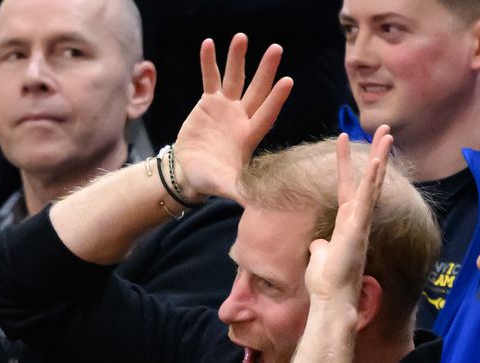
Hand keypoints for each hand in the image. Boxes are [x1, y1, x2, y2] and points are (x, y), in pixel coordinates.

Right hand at [172, 34, 292, 202]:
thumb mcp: (227, 186)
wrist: (190, 172)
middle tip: (277, 49)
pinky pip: (210, 79)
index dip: (275, 99)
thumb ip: (242, 192)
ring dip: (238, 59)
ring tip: (242, 37)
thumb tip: (260, 209)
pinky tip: (209, 43)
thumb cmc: (211, 180)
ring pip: (234, 78)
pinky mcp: (208, 103)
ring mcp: (225, 108)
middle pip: (256, 90)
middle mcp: (240, 117)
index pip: (265, 114)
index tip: (288, 82)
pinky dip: (209, 62)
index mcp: (248, 136)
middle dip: (265, 70)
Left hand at [304, 126, 392, 305]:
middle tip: (384, 129)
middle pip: (368, 180)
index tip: (342, 141)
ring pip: (372, 185)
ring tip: (387, 134)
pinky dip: (372, 180)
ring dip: (379, 159)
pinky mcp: (358, 229)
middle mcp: (358, 220)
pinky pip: (367, 200)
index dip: (346, 165)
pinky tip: (376, 160)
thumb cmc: (326, 283)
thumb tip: (318, 243)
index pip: (348, 187)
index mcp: (347, 223)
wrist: (331, 299)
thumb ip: (321, 246)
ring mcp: (361, 224)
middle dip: (376, 154)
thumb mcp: (320, 257)